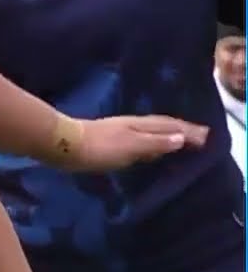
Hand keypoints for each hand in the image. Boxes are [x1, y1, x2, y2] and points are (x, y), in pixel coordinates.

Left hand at [59, 115, 208, 171]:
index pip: (170, 125)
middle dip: (181, 129)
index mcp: (139, 125)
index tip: (207, 135)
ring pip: (150, 129)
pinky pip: (139, 137)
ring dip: (167, 134)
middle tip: (199, 135)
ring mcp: (119, 130)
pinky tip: (147, 148)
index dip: (188, 130)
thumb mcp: (131, 147)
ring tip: (179, 139)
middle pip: (161, 125)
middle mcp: (131, 124)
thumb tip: (182, 137)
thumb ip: (155, 143)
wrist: (64, 145)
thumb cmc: (100, 147)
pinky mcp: (109, 139)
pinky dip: (151, 141)